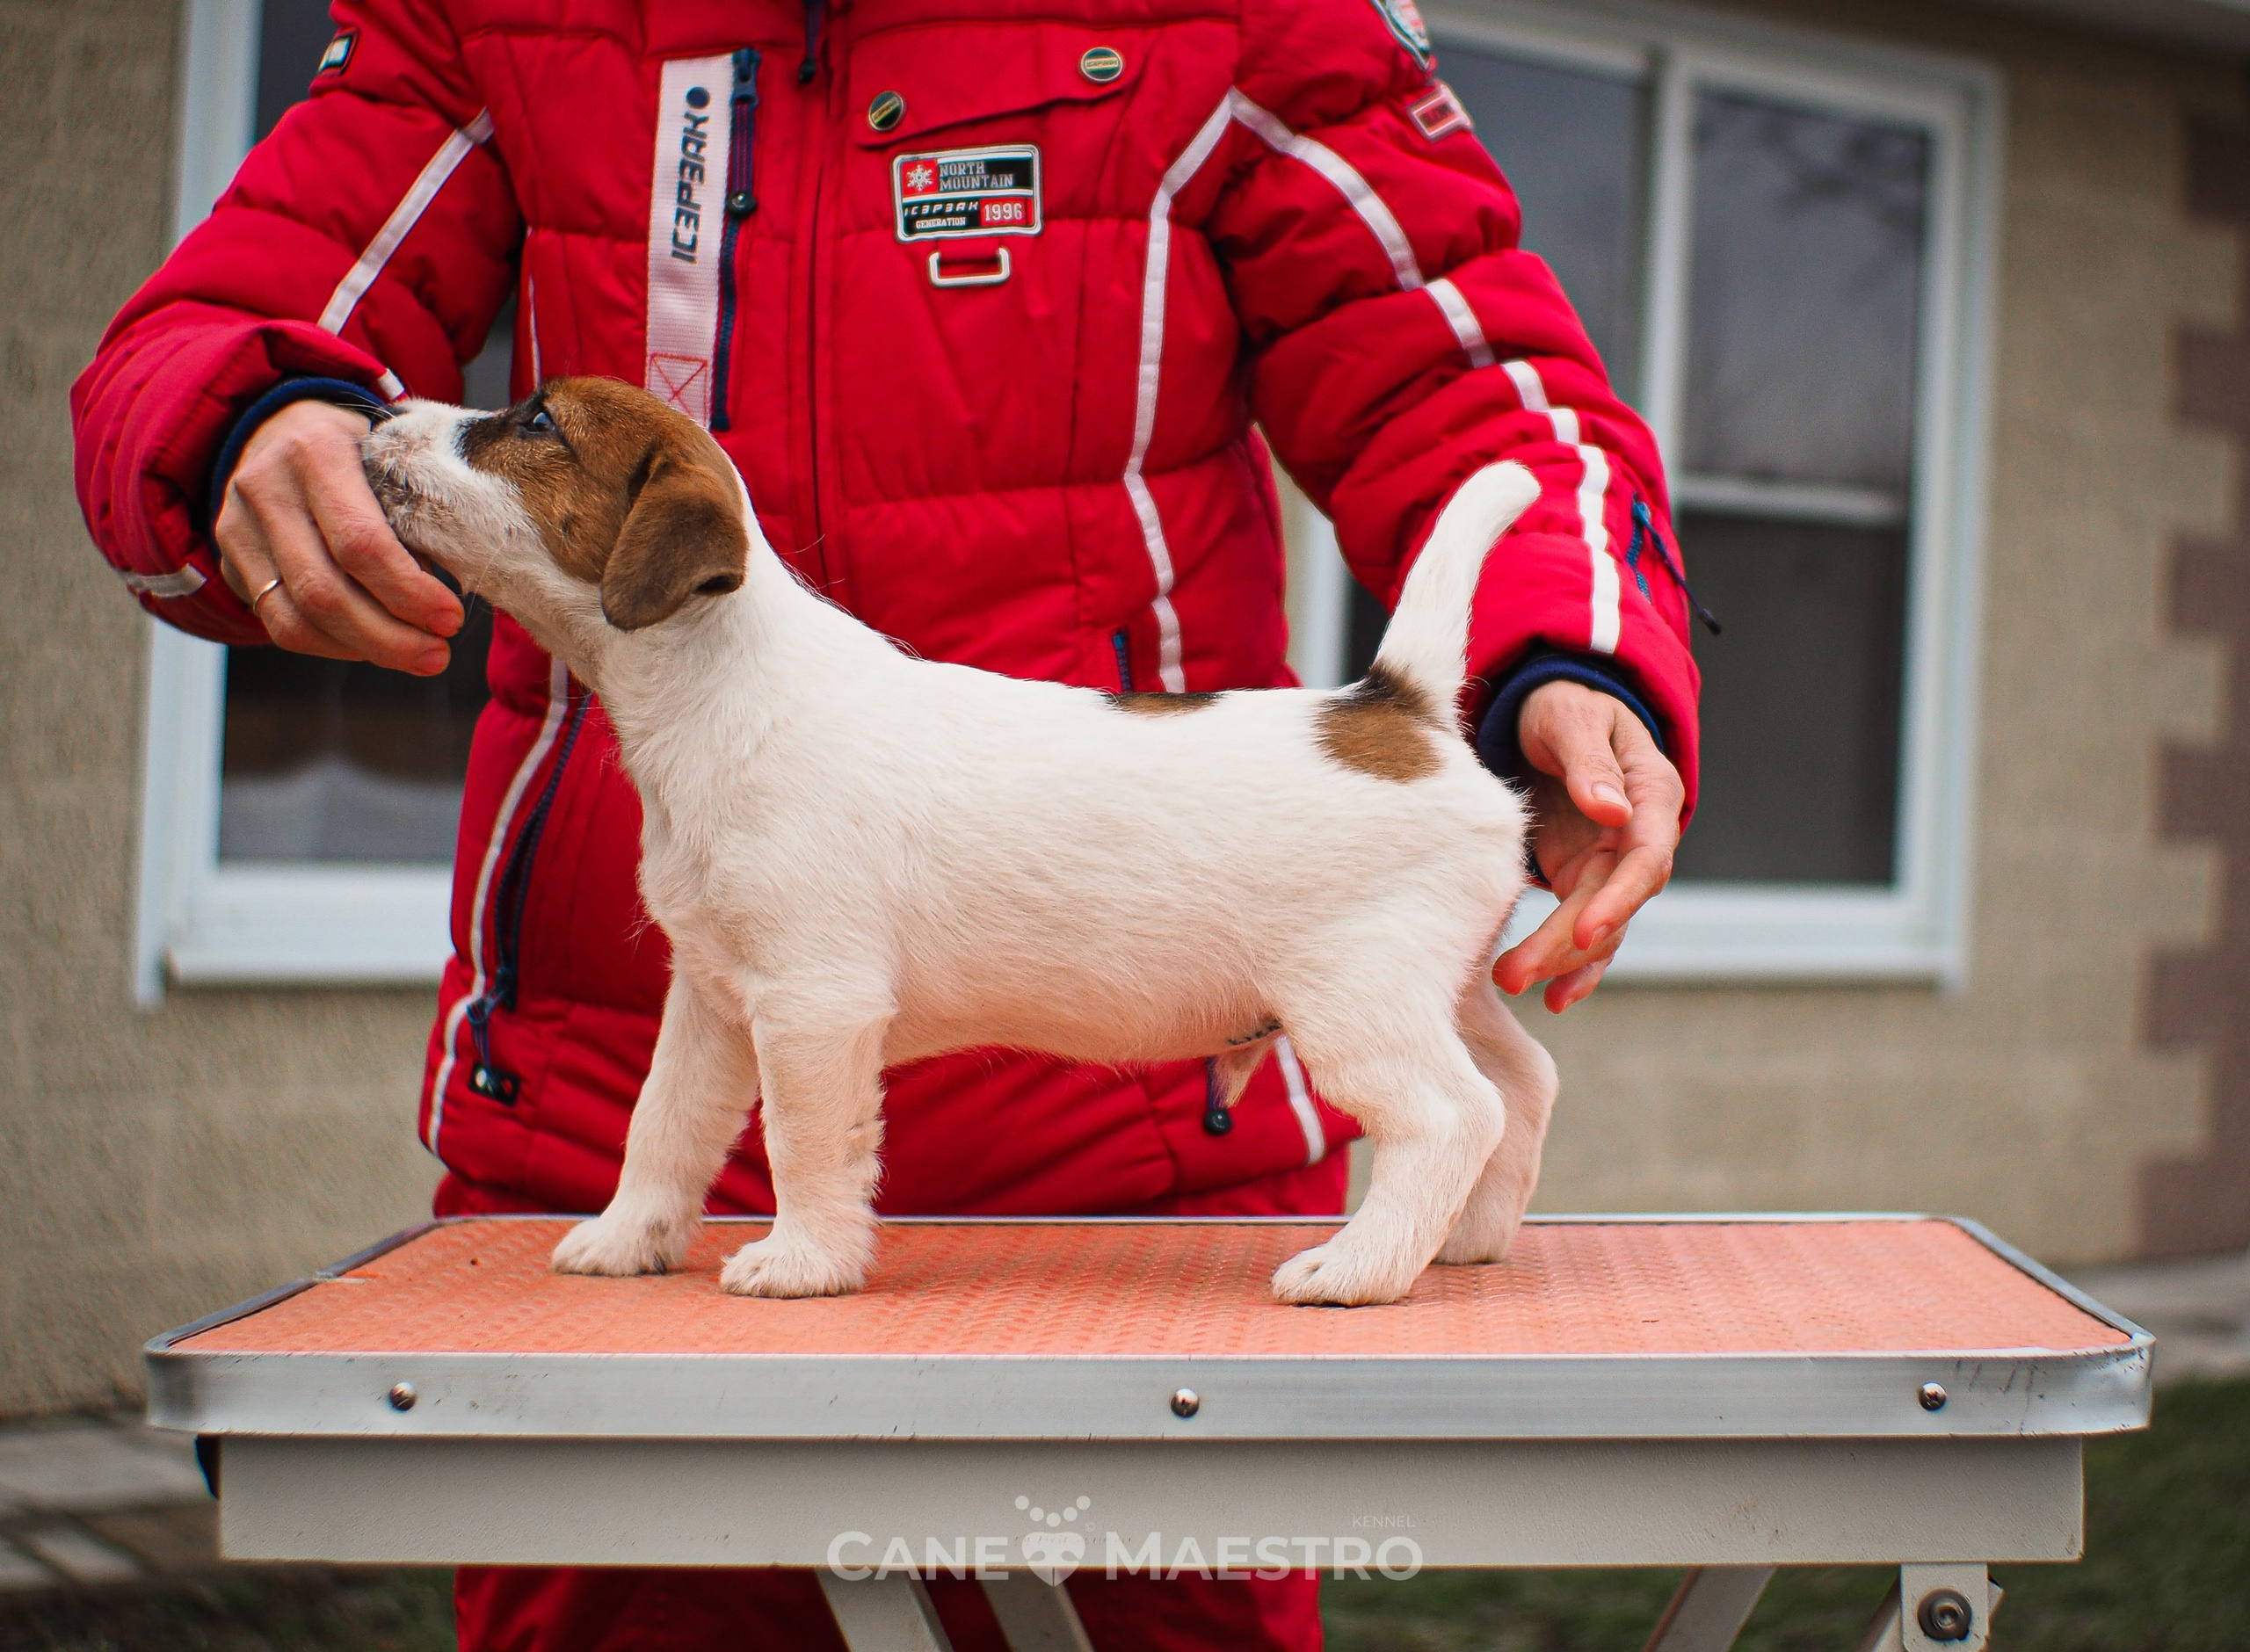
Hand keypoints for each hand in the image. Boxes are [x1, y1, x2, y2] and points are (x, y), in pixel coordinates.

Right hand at [214, 399, 462, 673]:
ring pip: (298, 617)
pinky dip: (334, 647)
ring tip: (417, 656)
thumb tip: (451, 591)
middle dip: (390, 636)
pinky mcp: (232, 562)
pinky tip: (373, 646)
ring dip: (366, 650)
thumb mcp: (391, 459)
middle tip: (438, 654)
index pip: (360, 543)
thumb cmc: (357, 450)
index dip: (409, 592)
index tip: (451, 618)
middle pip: (324, 590)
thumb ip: (415, 514)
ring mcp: (238, 527)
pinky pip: (281, 624)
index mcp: (315, 451)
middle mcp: (265, 487)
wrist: (279, 430)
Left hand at [1493, 680, 1683, 1012]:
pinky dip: (1571, 963)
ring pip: (1599, 924)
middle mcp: (1639, 836)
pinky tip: (1551, 997)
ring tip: (1510, 981)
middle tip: (1516, 973)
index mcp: (1652, 794)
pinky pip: (1585, 929)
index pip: (1648, 857)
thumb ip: (1589, 762)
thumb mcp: (1571, 718)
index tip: (1586, 928)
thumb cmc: (1563, 705)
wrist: (1547, 711)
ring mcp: (1610, 861)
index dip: (1621, 897)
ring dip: (1561, 960)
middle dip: (1571, 942)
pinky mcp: (1581, 878)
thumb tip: (1611, 809)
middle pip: (1617, 902)